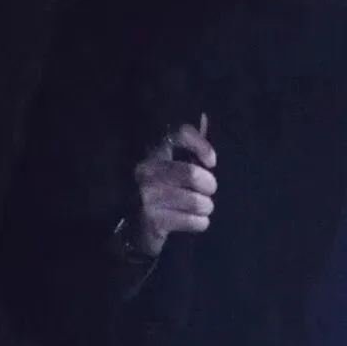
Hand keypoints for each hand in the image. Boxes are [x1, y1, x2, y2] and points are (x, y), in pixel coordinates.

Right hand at [131, 113, 216, 258]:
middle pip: (192, 173)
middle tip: (208, 189)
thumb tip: (205, 118)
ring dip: (206, 206)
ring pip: (196, 201)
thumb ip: (187, 146)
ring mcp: (147, 197)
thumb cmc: (162, 190)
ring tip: (203, 207)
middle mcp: (146, 171)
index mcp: (152, 151)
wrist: (135, 228)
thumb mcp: (171, 165)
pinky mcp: (153, 221)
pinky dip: (201, 222)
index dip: (201, 145)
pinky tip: (195, 220)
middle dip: (209, 184)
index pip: (179, 133)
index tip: (211, 162)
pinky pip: (193, 221)